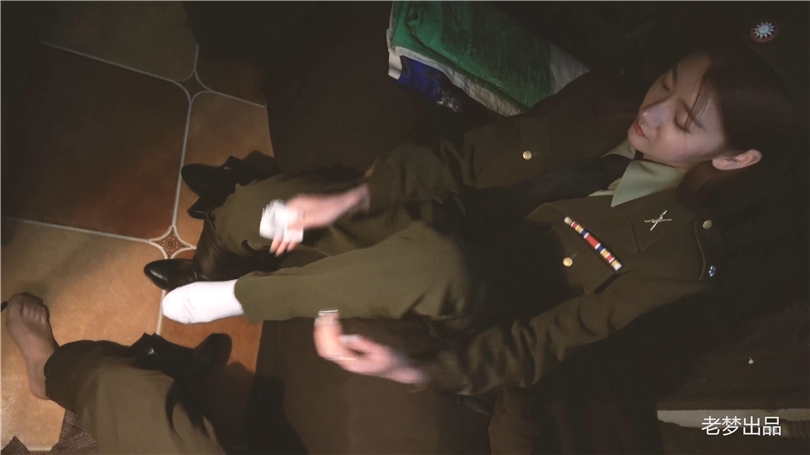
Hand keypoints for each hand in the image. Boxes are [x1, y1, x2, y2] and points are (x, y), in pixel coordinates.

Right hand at [270, 185, 369, 255]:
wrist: (344, 205)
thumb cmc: (329, 210)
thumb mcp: (312, 219)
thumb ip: (298, 225)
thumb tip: (285, 229)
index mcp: (295, 204)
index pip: (280, 219)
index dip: (276, 232)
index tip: (272, 242)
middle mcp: (297, 207)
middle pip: (285, 224)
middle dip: (280, 238)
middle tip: (274, 250)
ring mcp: (303, 212)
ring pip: (292, 227)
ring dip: (287, 239)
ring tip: (281, 251)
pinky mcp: (310, 217)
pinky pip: (300, 228)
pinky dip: (296, 236)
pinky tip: (292, 245)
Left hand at [313, 310, 427, 384]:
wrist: (398, 370)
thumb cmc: (392, 359)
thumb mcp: (380, 350)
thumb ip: (363, 344)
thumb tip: (343, 337)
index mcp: (353, 363)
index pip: (334, 348)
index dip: (329, 332)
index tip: (332, 317)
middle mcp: (346, 363)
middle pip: (327, 348)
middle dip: (323, 331)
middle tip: (324, 314)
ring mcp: (347, 361)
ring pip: (328, 349)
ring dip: (323, 334)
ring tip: (322, 318)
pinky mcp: (349, 357)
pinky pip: (333, 348)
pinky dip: (328, 337)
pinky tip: (329, 327)